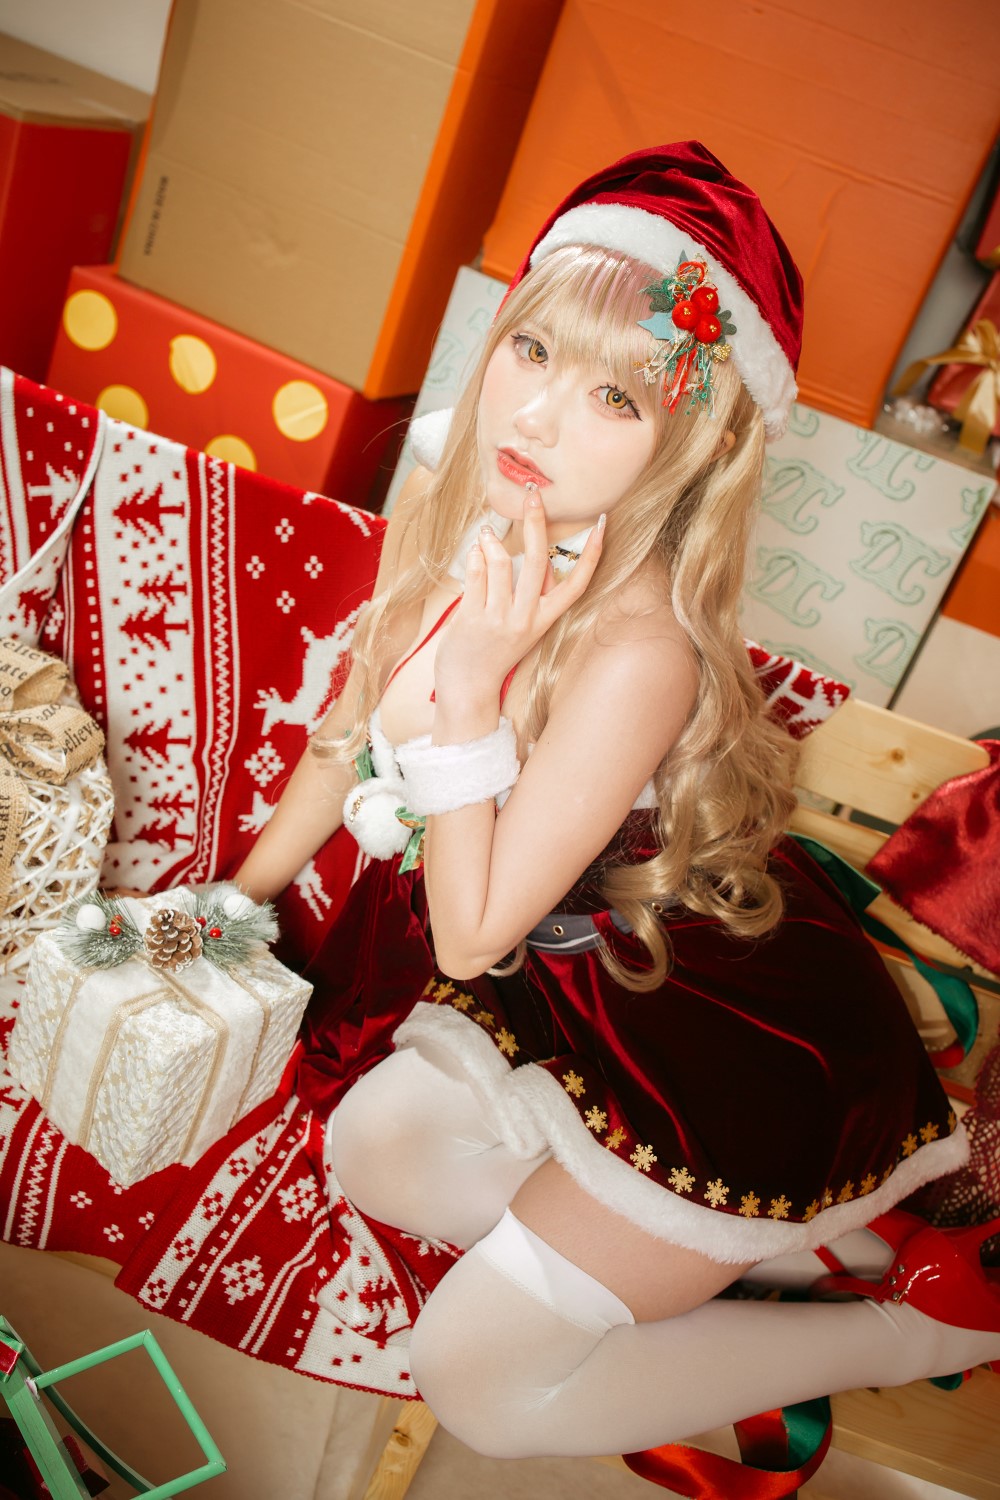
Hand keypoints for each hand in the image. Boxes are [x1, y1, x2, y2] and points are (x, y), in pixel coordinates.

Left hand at [434, 490, 604, 710]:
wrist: (468, 686)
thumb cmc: (495, 650)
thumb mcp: (523, 624)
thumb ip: (530, 591)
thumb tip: (535, 553)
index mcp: (545, 619)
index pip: (577, 583)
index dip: (593, 553)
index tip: (603, 523)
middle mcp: (526, 618)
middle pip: (536, 561)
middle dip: (536, 523)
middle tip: (532, 495)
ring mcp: (499, 619)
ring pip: (500, 563)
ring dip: (491, 541)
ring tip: (486, 534)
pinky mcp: (473, 618)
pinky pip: (476, 574)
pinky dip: (475, 557)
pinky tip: (475, 552)